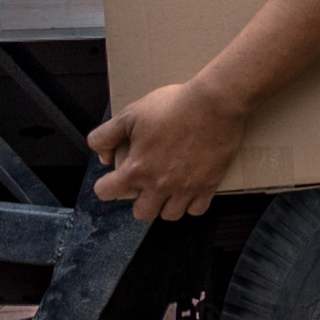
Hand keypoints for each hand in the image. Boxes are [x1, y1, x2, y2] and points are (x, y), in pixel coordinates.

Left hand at [87, 79, 251, 221]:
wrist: (215, 103)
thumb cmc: (174, 106)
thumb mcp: (130, 114)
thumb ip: (105, 136)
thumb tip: (104, 158)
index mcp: (137, 168)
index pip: (106, 193)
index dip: (106, 186)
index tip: (115, 179)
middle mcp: (160, 184)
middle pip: (142, 213)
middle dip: (140, 202)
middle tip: (147, 186)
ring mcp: (186, 187)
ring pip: (170, 215)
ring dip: (167, 204)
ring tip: (169, 189)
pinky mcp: (209, 184)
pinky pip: (197, 210)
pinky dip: (192, 203)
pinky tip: (190, 189)